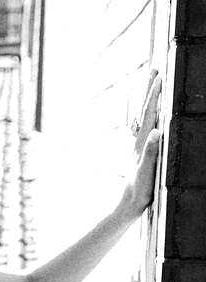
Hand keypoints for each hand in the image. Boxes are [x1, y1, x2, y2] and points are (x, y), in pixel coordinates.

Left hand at [120, 69, 162, 219]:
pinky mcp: (142, 153)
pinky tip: (151, 116)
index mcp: (141, 142)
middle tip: (154, 70)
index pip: (148, 113)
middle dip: (149, 90)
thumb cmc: (139, 189)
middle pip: (144, 110)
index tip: (160, 76)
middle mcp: (139, 141)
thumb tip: (156, 132)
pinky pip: (145, 129)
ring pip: (144, 118)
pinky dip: (149, 117)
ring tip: (152, 86)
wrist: (130, 204)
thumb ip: (150, 152)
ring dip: (149, 100)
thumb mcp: (146, 170)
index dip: (154, 95)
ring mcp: (139, 146)